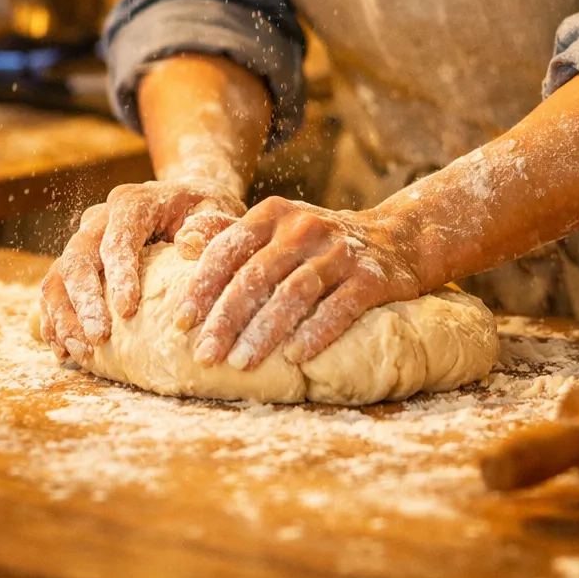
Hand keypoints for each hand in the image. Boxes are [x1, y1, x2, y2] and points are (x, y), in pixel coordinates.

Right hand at [38, 179, 244, 364]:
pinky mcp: (78, 262)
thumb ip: (210, 224)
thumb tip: (189, 241)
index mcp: (133, 202)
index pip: (118, 238)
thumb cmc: (204, 210)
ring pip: (57, 275)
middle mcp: (100, 218)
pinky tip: (64, 350)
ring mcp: (84, 240)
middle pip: (78, 256)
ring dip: (63, 316)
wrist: (185, 200)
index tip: (127, 309)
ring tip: (82, 351)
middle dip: (84, 300)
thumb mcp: (217, 209)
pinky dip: (54, 320)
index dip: (119, 273)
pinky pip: (53, 290)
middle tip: (99, 337)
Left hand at [174, 196, 422, 369]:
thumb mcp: (276, 227)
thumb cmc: (318, 243)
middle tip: (205, 356)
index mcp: (274, 214)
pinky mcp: (371, 277)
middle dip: (226, 318)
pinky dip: (316, 332)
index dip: (202, 286)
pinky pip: (341, 306)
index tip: (181, 322)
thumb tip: (182, 240)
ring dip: (264, 331)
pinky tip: (295, 357)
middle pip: (257, 274)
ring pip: (295, 292)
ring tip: (241, 363)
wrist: (397, 237)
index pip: (229, 248)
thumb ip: (229, 234)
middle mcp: (304, 227)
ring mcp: (339, 252)